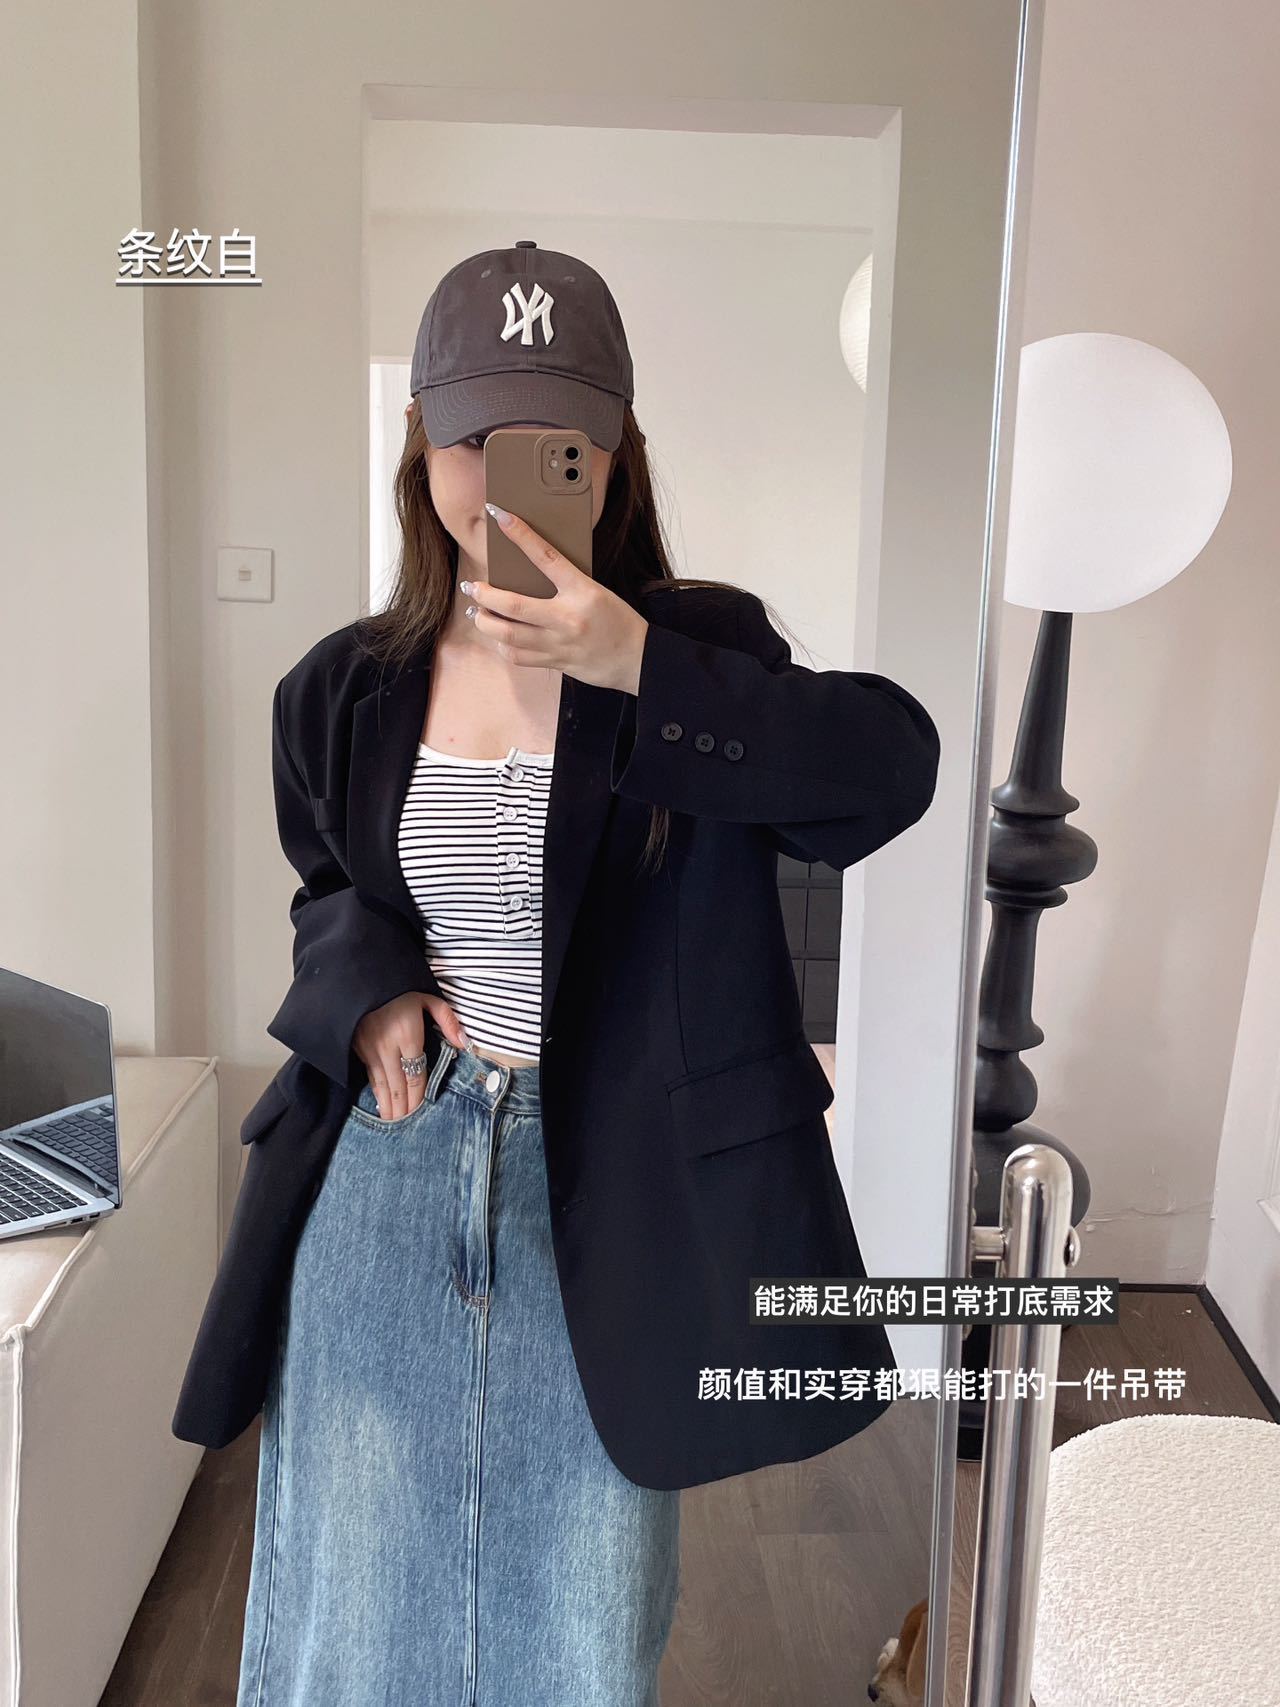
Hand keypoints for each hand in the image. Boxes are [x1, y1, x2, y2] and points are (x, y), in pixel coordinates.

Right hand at [353, 992, 467, 1120]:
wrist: (363, 978)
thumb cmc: (401, 990)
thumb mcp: (428, 998)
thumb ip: (447, 1021)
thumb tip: (465, 1044)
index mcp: (408, 1034)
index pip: (416, 1073)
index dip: (418, 1096)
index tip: (421, 1112)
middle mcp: (387, 1045)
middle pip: (398, 1084)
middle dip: (403, 1108)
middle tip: (406, 1131)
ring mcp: (369, 1049)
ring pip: (381, 1084)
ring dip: (388, 1106)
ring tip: (393, 1125)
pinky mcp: (358, 1049)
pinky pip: (370, 1077)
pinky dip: (376, 1093)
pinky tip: (380, 1105)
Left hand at [462, 505, 648, 695]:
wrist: (637, 659)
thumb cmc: (618, 621)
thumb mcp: (596, 592)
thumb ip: (565, 584)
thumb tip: (528, 574)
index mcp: (582, 591)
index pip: (546, 556)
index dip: (520, 534)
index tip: (500, 515)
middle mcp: (568, 618)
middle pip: (513, 606)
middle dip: (485, 595)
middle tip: (473, 586)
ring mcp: (559, 644)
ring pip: (509, 635)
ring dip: (485, 622)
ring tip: (477, 612)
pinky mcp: (556, 662)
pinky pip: (518, 656)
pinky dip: (502, 644)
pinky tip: (499, 636)